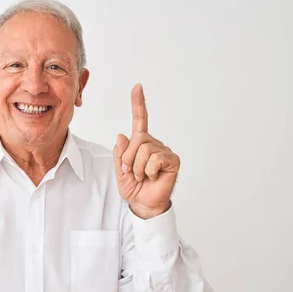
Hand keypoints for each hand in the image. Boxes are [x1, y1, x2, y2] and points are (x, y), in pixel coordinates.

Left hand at [113, 84, 179, 218]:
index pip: (140, 120)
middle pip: (137, 139)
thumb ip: (120, 153)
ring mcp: (164, 151)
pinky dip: (149, 170)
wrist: (143, 204)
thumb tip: (122, 135)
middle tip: (132, 172)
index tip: (137, 87)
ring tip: (142, 176)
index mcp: (140, 143)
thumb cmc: (134, 187)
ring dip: (138, 167)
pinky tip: (153, 177)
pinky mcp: (172, 160)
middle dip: (129, 158)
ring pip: (144, 149)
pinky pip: (155, 159)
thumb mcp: (120, 170)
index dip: (138, 103)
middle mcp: (154, 144)